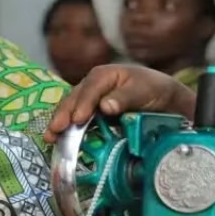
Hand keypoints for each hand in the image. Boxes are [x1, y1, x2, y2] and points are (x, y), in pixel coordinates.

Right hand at [44, 64, 194, 143]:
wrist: (163, 97)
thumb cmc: (154, 89)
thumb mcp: (143, 91)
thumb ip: (124, 97)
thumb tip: (105, 106)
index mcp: (103, 74)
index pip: (89, 90)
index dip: (82, 105)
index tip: (77, 119)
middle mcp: (91, 85)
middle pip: (73, 99)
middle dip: (62, 115)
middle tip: (54, 132)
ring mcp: (89, 99)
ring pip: (70, 109)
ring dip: (60, 124)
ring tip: (51, 139)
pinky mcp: (91, 112)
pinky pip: (76, 119)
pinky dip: (68, 129)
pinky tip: (60, 140)